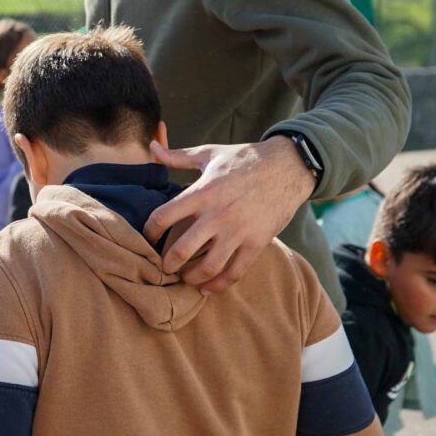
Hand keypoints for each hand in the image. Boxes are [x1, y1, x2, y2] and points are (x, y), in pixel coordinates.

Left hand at [143, 137, 315, 292]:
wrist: (287, 167)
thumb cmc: (244, 159)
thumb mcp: (209, 153)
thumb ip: (177, 156)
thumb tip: (152, 146)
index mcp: (202, 192)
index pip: (163, 216)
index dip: (149, 231)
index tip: (148, 238)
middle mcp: (218, 214)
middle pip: (182, 249)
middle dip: (167, 263)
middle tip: (163, 267)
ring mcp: (238, 231)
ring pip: (208, 267)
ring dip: (191, 277)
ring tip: (185, 278)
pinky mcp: (256, 243)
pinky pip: (235, 272)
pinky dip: (219, 285)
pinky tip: (207, 288)